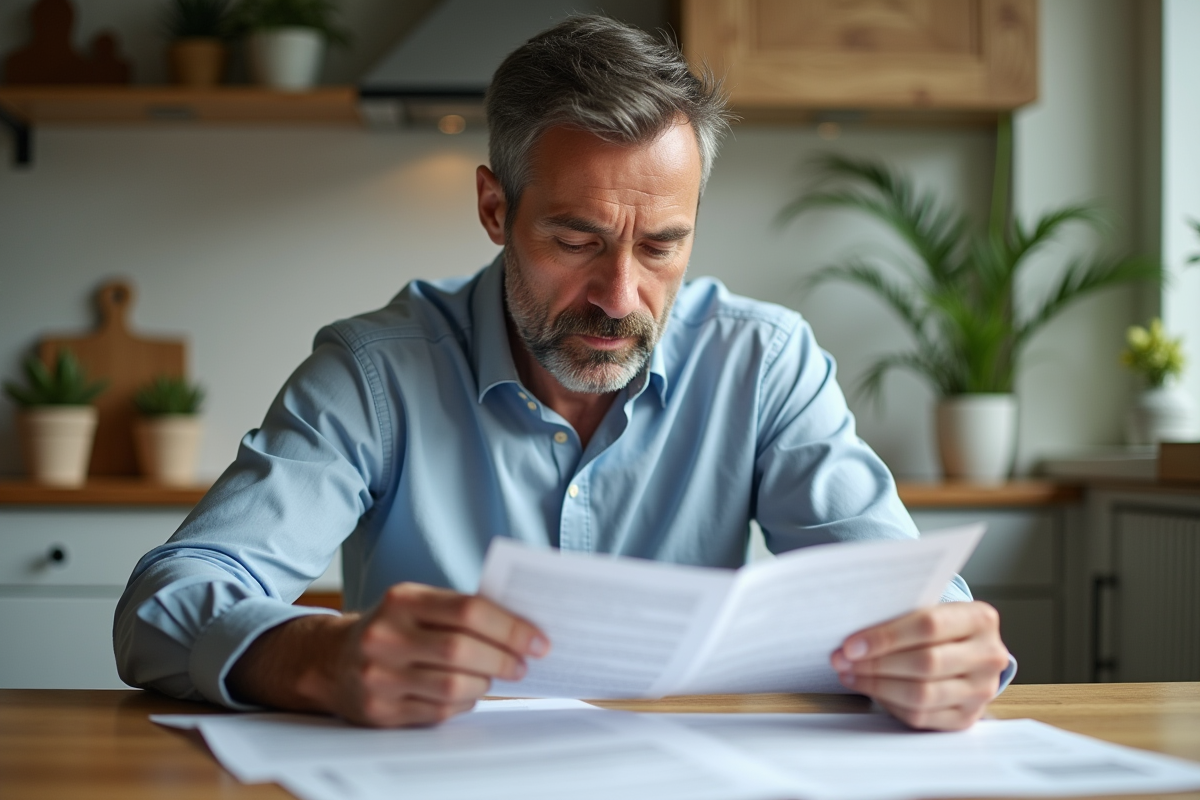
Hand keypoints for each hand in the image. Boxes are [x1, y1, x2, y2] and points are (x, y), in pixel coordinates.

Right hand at [228, 583, 548, 727]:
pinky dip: (463, 702)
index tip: (538, 641)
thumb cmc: (392, 628)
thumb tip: (523, 627)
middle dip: (504, 659)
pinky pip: (439, 711)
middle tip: (524, 664)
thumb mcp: (417, 604)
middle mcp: (386, 637)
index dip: (511, 627)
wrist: (331, 660)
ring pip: (454, 686)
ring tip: (493, 676)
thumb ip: (461, 610)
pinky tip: (467, 692)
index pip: (469, 611)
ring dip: (485, 683)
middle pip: (463, 651)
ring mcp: (379, 676)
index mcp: (402, 600)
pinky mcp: (380, 711)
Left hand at [830, 601, 1008, 730]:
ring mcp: (981, 690)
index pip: (928, 625)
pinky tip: (871, 689)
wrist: (968, 651)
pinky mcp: (967, 717)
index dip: (885, 636)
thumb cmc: (938, 627)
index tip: (851, 644)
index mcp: (980, 619)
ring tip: (850, 674)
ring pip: (922, 694)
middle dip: (876, 663)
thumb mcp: (929, 608)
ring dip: (877, 685)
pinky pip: (922, 716)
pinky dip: (889, 703)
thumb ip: (901, 614)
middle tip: (843, 660)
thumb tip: (852, 632)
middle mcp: (988, 656)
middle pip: (925, 663)